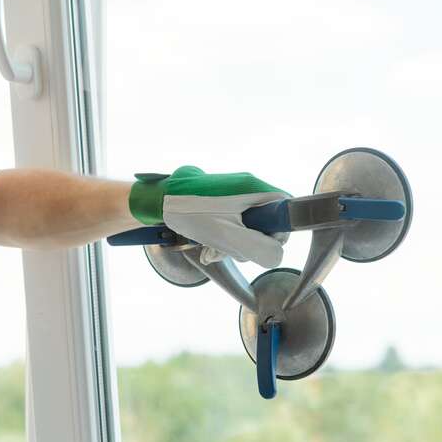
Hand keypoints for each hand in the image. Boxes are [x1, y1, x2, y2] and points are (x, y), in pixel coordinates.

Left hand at [128, 165, 290, 266]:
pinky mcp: (220, 201)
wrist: (157, 200)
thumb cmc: (191, 214)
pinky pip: (231, 223)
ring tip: (210, 251)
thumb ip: (258, 248)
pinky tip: (206, 248)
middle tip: (229, 252)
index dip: (279, 231)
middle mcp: (246, 186)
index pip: (285, 208)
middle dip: (249, 243)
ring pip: (246, 226)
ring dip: (232, 244)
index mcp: (253, 187)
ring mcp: (232, 193)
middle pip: (265, 221)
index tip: (263, 246)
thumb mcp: (228, 237)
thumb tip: (277, 255)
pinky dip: (222, 238)